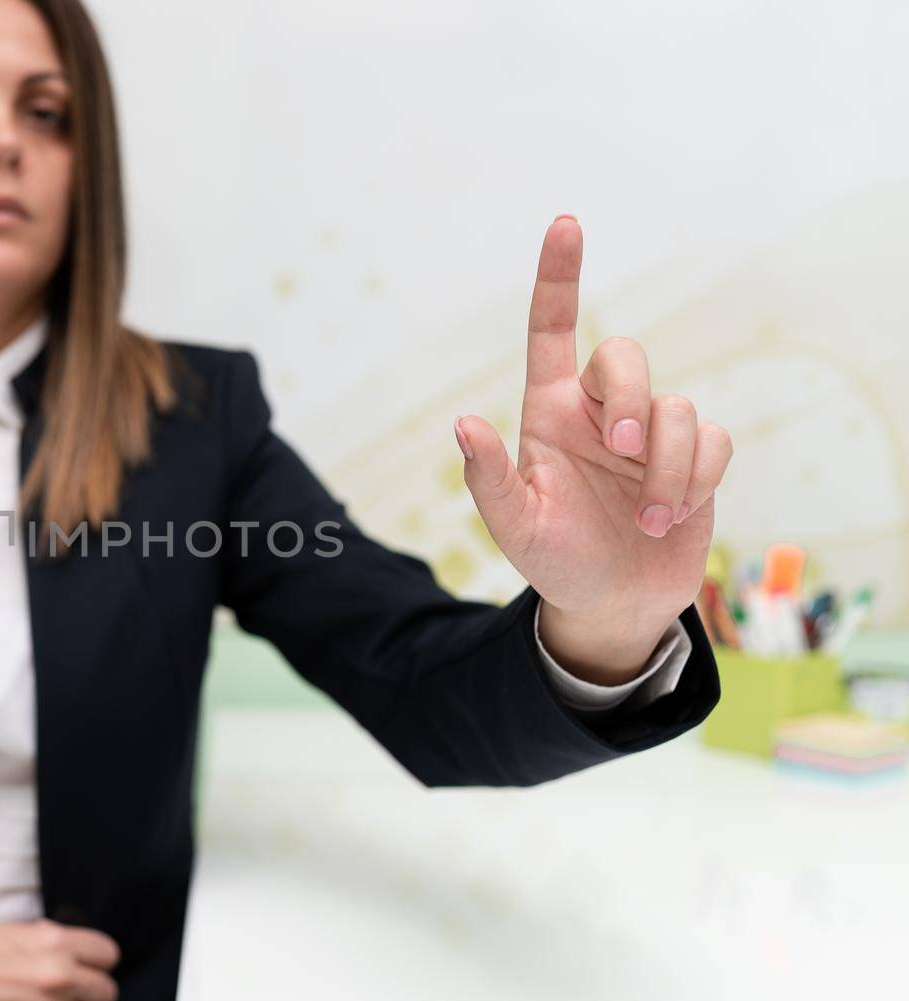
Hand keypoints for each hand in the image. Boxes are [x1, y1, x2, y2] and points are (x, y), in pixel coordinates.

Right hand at [0, 917, 119, 1000]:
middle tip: (71, 998)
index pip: (109, 955)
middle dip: (91, 996)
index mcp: (54, 943)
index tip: (86, 970)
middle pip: (108, 993)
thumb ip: (55, 942)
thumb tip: (83, 956)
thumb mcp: (17, 931)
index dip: (98, 963)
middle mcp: (57, 978)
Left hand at [453, 215, 733, 658]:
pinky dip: (695, 480)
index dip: (559, 278)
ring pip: (676, 408)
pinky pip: (711, 440)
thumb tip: (463, 424)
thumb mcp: (513, 525)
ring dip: (665, 469)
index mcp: (550, 413)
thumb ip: (489, 478)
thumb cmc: (554, 560)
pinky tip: (671, 517)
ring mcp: (651, 432)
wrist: (611, 604)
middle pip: (626, 356)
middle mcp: (601, 412)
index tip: (564, 224)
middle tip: (622, 448)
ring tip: (646, 518)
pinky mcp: (694, 457)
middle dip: (631, 398)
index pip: (553, 331)